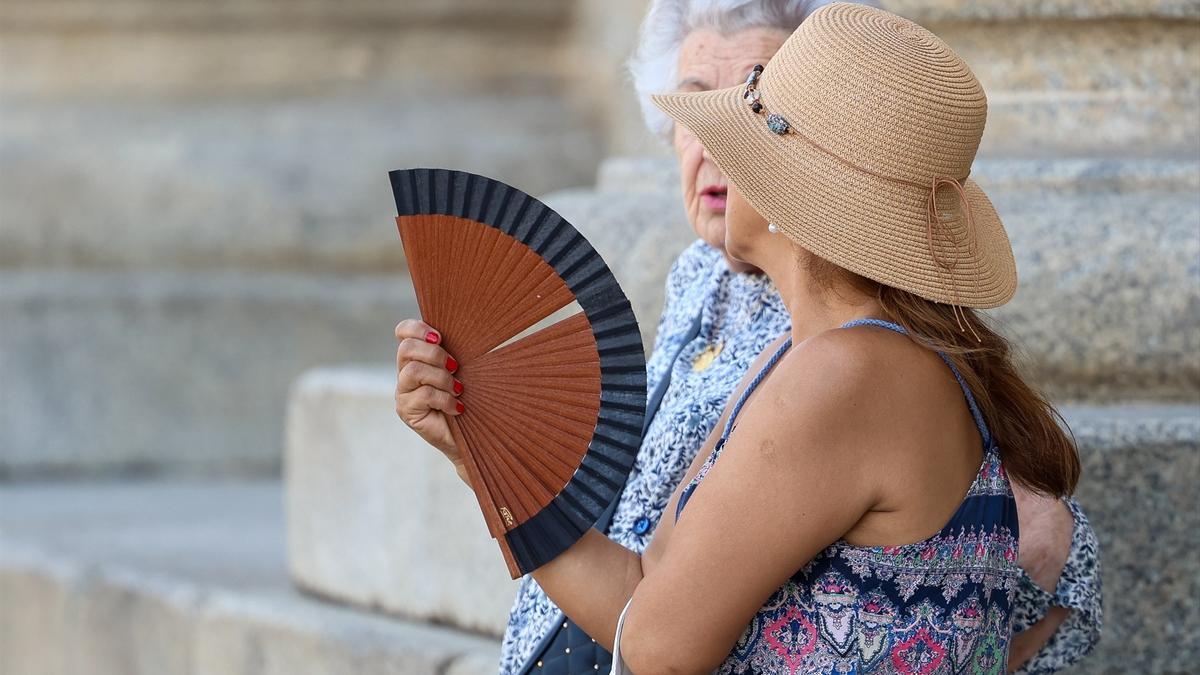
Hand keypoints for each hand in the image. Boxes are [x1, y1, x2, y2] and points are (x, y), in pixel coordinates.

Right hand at [394, 318, 464, 467]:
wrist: (472, 435)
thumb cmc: (470, 397)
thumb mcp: (462, 369)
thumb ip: (453, 351)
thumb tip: (466, 328)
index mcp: (417, 357)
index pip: (403, 331)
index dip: (417, 328)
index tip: (439, 337)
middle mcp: (405, 372)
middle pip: (407, 348)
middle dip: (435, 354)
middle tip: (455, 367)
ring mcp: (403, 392)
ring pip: (414, 370)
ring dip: (442, 378)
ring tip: (457, 390)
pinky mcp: (406, 410)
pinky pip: (423, 394)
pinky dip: (445, 399)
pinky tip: (456, 407)